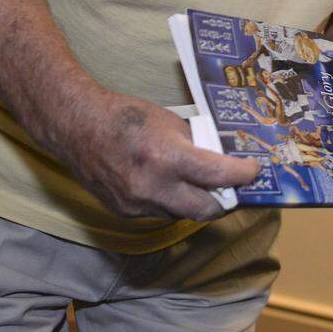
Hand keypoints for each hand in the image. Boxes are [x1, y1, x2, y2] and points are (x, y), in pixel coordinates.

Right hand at [65, 89, 261, 220]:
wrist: (79, 129)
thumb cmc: (128, 117)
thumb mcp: (172, 123)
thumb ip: (196, 146)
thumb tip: (221, 158)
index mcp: (168, 158)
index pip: (218, 176)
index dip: (243, 175)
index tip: (253, 171)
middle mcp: (153, 187)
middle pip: (205, 211)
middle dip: (224, 201)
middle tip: (234, 188)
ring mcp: (137, 204)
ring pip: (181, 214)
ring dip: (196, 203)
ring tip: (203, 185)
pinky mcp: (124, 212)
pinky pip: (160, 213)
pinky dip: (172, 202)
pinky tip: (171, 185)